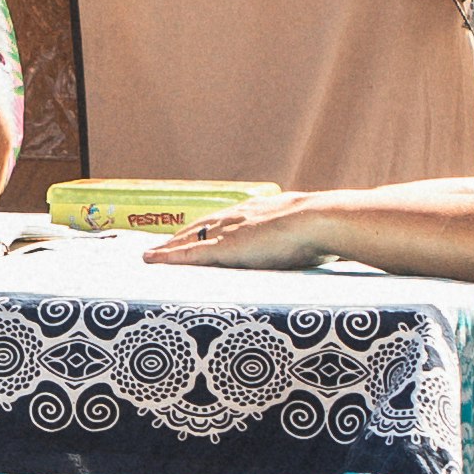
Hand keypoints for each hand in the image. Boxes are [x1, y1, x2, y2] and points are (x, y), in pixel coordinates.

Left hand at [150, 189, 346, 270]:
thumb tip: (317, 247)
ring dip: (168, 248)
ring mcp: (230, 232)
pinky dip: (170, 256)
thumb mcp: (308, 231)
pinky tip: (153, 260)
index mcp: (258, 213)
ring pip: (190, 239)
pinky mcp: (225, 248)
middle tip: (162, 245)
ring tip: (150, 256)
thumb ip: (302, 237)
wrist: (320, 220)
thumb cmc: (323, 228)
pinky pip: (190, 253)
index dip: (206, 228)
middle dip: (180, 237)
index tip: (194, 233)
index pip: (224, 221)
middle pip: (200, 227)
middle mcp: (238, 218)